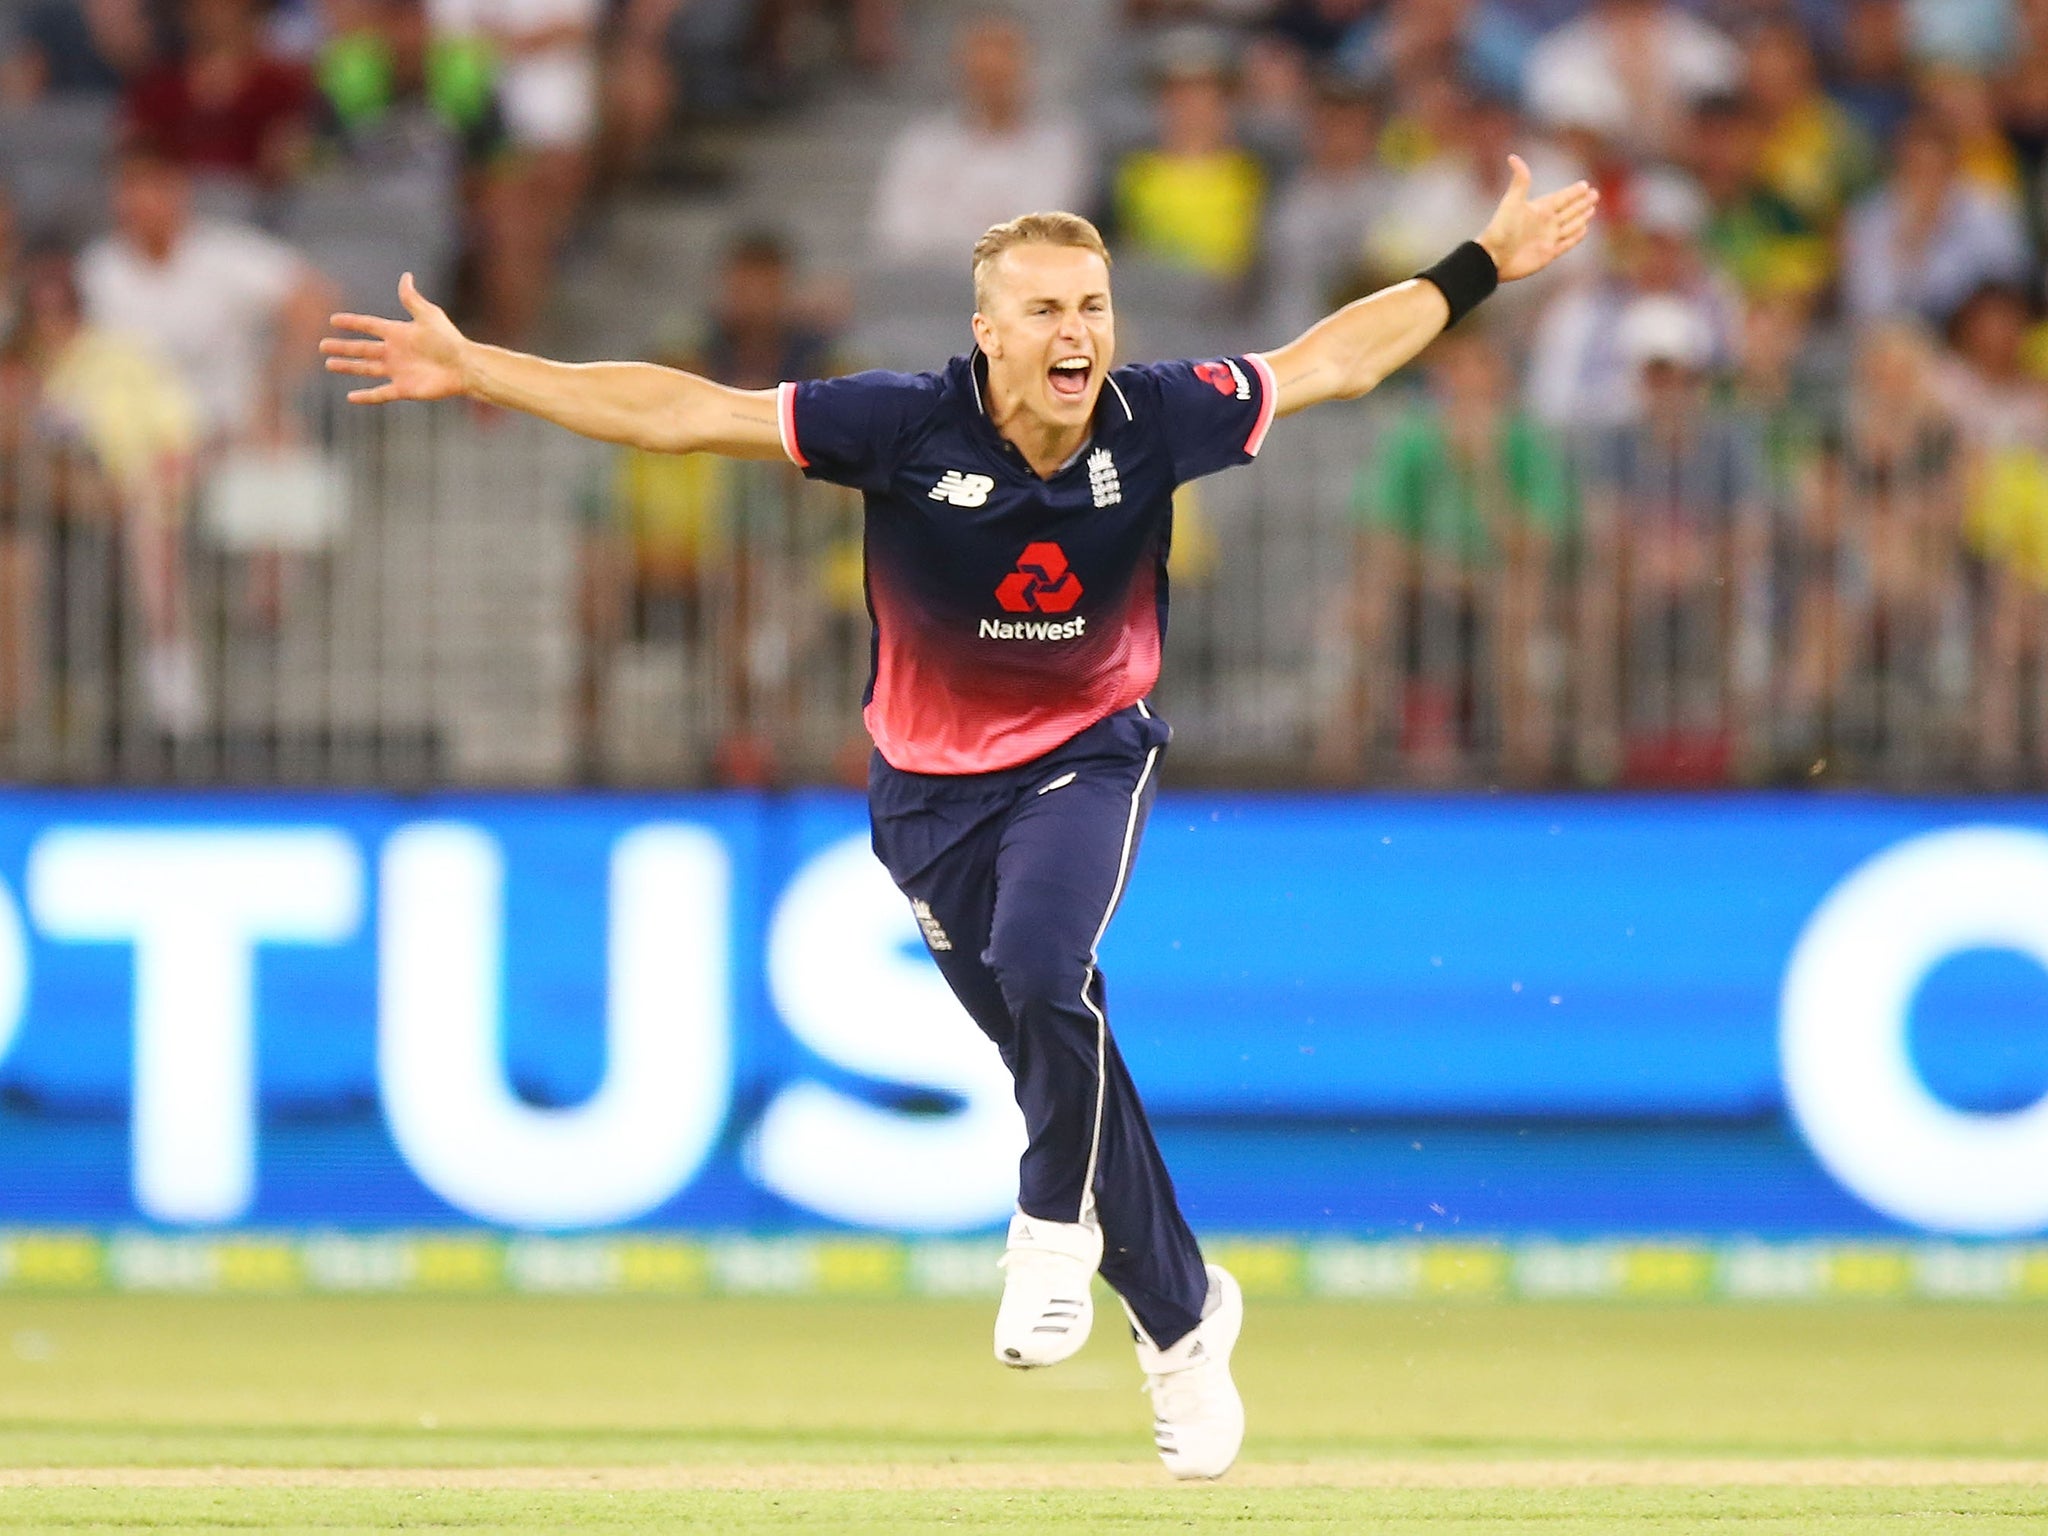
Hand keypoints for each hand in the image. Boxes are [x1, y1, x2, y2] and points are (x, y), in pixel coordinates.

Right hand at [319, 272, 468, 403]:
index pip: (369, 326)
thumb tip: (406, 276)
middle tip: (322, 346)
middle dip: (342, 347)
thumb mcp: (428, 315)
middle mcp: (395, 352)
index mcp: (398, 333)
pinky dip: (366, 396)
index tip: (334, 320)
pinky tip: (351, 397)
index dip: (352, 323)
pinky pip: (380, 393)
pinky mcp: (403, 389)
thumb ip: (412, 299)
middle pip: (362, 348)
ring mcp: (398, 371)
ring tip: (329, 364)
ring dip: (347, 367)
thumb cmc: (449, 340)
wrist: (464, 366)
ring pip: (366, 368)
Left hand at [1475, 155, 1600, 282]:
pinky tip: (1584, 229)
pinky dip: (1576, 236)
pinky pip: (1566, 243)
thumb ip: (1520, 181)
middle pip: (1569, 210)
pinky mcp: (1548, 254)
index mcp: (1539, 209)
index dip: (1573, 192)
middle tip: (1595, 194)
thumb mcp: (1512, 202)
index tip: (1585, 184)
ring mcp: (1548, 238)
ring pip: (1570, 225)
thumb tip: (1513, 157)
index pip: (1561, 198)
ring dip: (1581, 217)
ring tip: (1592, 210)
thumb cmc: (1501, 229)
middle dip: (1582, 202)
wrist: (1493, 258)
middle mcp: (1545, 223)